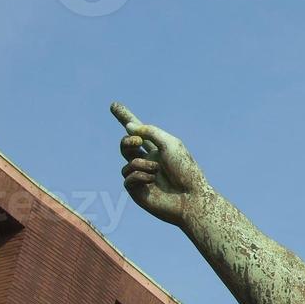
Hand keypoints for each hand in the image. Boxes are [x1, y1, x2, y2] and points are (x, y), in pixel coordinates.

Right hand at [111, 102, 209, 226]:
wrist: (190, 198)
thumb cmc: (185, 171)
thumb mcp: (170, 144)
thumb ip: (150, 132)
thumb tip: (129, 127)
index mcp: (158, 149)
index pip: (139, 132)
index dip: (126, 118)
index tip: (113, 105)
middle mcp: (149, 161)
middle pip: (127, 145)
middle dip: (128, 141)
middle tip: (137, 141)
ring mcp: (141, 175)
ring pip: (128, 162)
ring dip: (142, 164)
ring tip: (157, 171)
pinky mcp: (136, 190)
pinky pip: (128, 176)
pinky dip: (140, 176)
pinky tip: (152, 181)